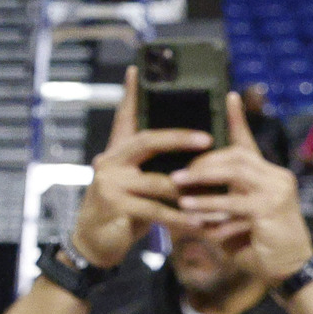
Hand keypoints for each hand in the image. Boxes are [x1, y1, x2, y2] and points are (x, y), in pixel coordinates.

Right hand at [69, 72, 210, 270]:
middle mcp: (109, 161)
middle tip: (208, 139)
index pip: (125, 117)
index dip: (131, 94)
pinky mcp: (113, 205)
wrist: (95, 243)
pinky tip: (200, 222)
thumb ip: (152, 167)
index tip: (137, 70)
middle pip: (147, 140)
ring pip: (158, 181)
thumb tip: (190, 150)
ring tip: (217, 191)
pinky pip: (155, 209)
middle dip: (180, 138)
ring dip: (190, 190)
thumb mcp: (136, 184)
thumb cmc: (123, 211)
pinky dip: (180, 217)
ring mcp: (109, 182)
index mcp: (116, 152)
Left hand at [173, 93, 312, 286]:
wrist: (286, 269)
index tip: (228, 94)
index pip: (248, 140)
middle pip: (236, 155)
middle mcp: (275, 176)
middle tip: (176, 170)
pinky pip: (236, 204)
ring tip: (176, 185)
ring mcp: (277, 191)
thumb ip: (217, 196)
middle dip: (203, 160)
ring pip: (235, 174)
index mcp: (266, 173)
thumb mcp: (233, 214)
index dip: (237, 118)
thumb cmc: (254, 241)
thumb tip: (182, 183)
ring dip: (203, 180)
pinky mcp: (273, 210)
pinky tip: (191, 213)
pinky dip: (211, 207)